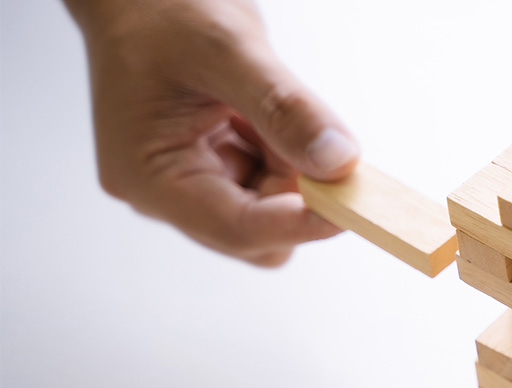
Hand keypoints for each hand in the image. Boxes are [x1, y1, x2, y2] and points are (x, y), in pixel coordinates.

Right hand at [65, 0, 359, 265]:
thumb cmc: (161, 10)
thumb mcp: (229, 50)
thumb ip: (286, 109)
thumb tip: (339, 162)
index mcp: (149, 176)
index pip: (237, 229)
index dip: (302, 224)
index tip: (354, 207)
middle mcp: (164, 193)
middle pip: (258, 234)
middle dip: (297, 195)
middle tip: (313, 138)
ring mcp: (189, 186)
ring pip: (272, 214)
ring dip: (293, 172)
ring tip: (269, 108)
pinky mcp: (213, 173)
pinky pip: (270, 187)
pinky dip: (287, 158)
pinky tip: (265, 115)